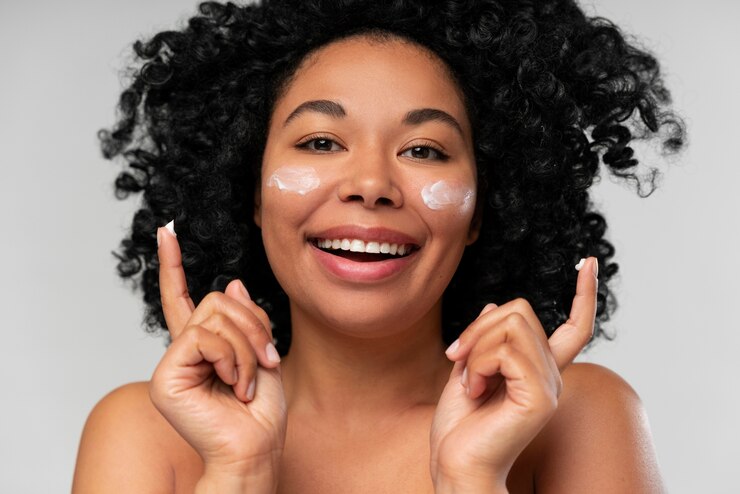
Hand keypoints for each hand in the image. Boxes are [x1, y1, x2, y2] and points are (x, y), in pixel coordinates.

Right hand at [149, 222, 286, 484]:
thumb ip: (246, 320)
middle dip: (252, 325)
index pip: (184, 298)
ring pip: (214, 317)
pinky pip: (204, 338)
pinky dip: (231, 358)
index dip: (174, 265)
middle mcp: (183, 351)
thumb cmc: (261, 411)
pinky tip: (234, 384)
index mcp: (203, 346)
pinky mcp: (166, 377)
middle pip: (216, 300)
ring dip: (247, 347)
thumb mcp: (263, 353)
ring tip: (248, 381)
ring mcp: (172, 363)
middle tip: (266, 361)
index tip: (167, 232)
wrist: (255, 447)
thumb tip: (231, 283)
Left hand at [430, 257, 598, 491]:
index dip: (584, 294)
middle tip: (458, 359)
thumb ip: (485, 339)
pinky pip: (505, 350)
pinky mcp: (541, 396)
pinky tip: (474, 390)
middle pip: (519, 310)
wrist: (456, 465)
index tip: (590, 262)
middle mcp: (551, 374)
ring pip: (510, 324)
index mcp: (538, 369)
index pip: (576, 327)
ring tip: (469, 381)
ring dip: (475, 347)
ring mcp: (550, 385)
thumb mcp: (467, 368)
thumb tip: (497, 303)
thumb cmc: (460, 426)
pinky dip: (477, 363)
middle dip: (478, 327)